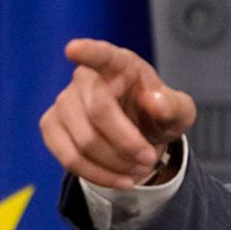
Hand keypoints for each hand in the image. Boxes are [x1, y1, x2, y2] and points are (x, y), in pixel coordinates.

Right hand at [39, 38, 196, 187]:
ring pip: (83, 142)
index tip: (73, 49)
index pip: (101, 54)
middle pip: (98, 112)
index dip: (87, 52)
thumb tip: (155, 101)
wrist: (139, 135)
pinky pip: (69, 159)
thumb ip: (174, 106)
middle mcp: (85, 77)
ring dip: (116, 164)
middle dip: (128, 144)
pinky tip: (120, 180)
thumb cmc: (157, 115)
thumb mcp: (179, 112)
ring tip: (139, 170)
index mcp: (119, 64)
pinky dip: (98, 175)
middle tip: (149, 159)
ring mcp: (63, 101)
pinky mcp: (51, 127)